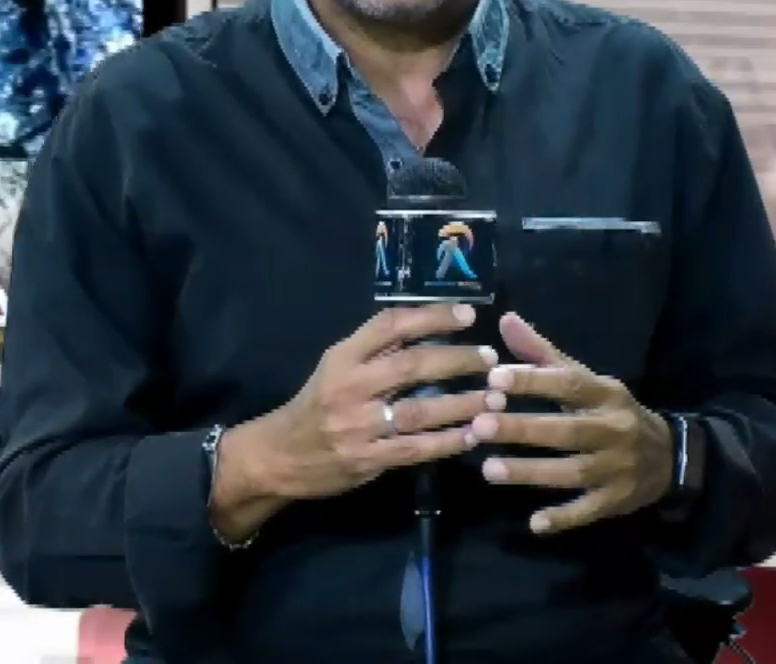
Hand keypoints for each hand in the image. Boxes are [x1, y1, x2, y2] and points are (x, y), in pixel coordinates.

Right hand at [226, 303, 498, 507]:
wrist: (279, 455)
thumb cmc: (315, 406)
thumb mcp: (335, 369)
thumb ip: (374, 353)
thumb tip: (429, 331)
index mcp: (342, 357)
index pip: (390, 326)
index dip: (431, 317)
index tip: (468, 315)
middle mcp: (350, 387)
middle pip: (411, 366)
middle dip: (456, 359)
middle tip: (490, 358)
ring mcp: (358, 426)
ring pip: (420, 411)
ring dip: (463, 404)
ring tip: (495, 397)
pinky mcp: (367, 459)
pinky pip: (416, 449)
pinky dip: (449, 441)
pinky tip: (474, 434)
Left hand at [472, 313, 674, 534]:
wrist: (670, 456)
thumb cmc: (611, 412)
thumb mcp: (586, 379)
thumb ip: (542, 355)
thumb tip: (505, 318)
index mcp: (605, 394)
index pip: (569, 384)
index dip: (533, 381)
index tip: (494, 378)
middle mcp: (613, 429)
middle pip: (568, 430)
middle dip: (523, 428)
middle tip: (479, 426)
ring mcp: (617, 468)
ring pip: (574, 471)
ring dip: (532, 472)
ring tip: (489, 470)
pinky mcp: (617, 500)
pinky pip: (589, 510)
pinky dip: (564, 517)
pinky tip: (534, 524)